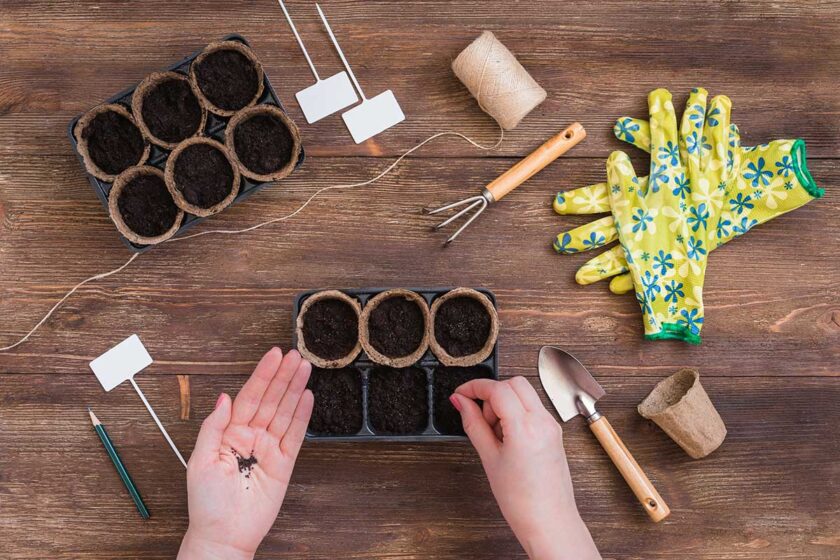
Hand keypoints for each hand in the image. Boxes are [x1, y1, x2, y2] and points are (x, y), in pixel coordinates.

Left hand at [177, 348, 313, 559]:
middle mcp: (250, 437)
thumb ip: (213, 427)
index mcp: (229, 433)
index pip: (248, 396)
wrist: (224, 534)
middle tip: (295, 356)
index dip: (262, 375)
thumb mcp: (200, 459)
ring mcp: (268, 449)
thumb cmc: (207, 503)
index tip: (273, 356)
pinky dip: (302, 416)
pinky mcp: (284, 464)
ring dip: (294, 389)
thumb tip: (224, 398)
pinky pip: (295, 435)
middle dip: (282, 377)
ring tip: (304, 368)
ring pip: (284, 412)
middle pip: (269, 400)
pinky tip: (307, 397)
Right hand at [452, 377, 599, 559]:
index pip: (498, 389)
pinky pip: (533, 408)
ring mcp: (551, 425)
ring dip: (505, 402)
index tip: (461, 394)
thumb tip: (461, 403)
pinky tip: (507, 437)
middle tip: (480, 417)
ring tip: (495, 433)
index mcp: (525, 427)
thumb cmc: (522, 500)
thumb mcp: (489, 459)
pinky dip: (516, 412)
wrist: (549, 522)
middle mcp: (543, 421)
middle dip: (492, 393)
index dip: (475, 387)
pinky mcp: (554, 432)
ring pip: (525, 394)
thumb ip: (473, 425)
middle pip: (514, 383)